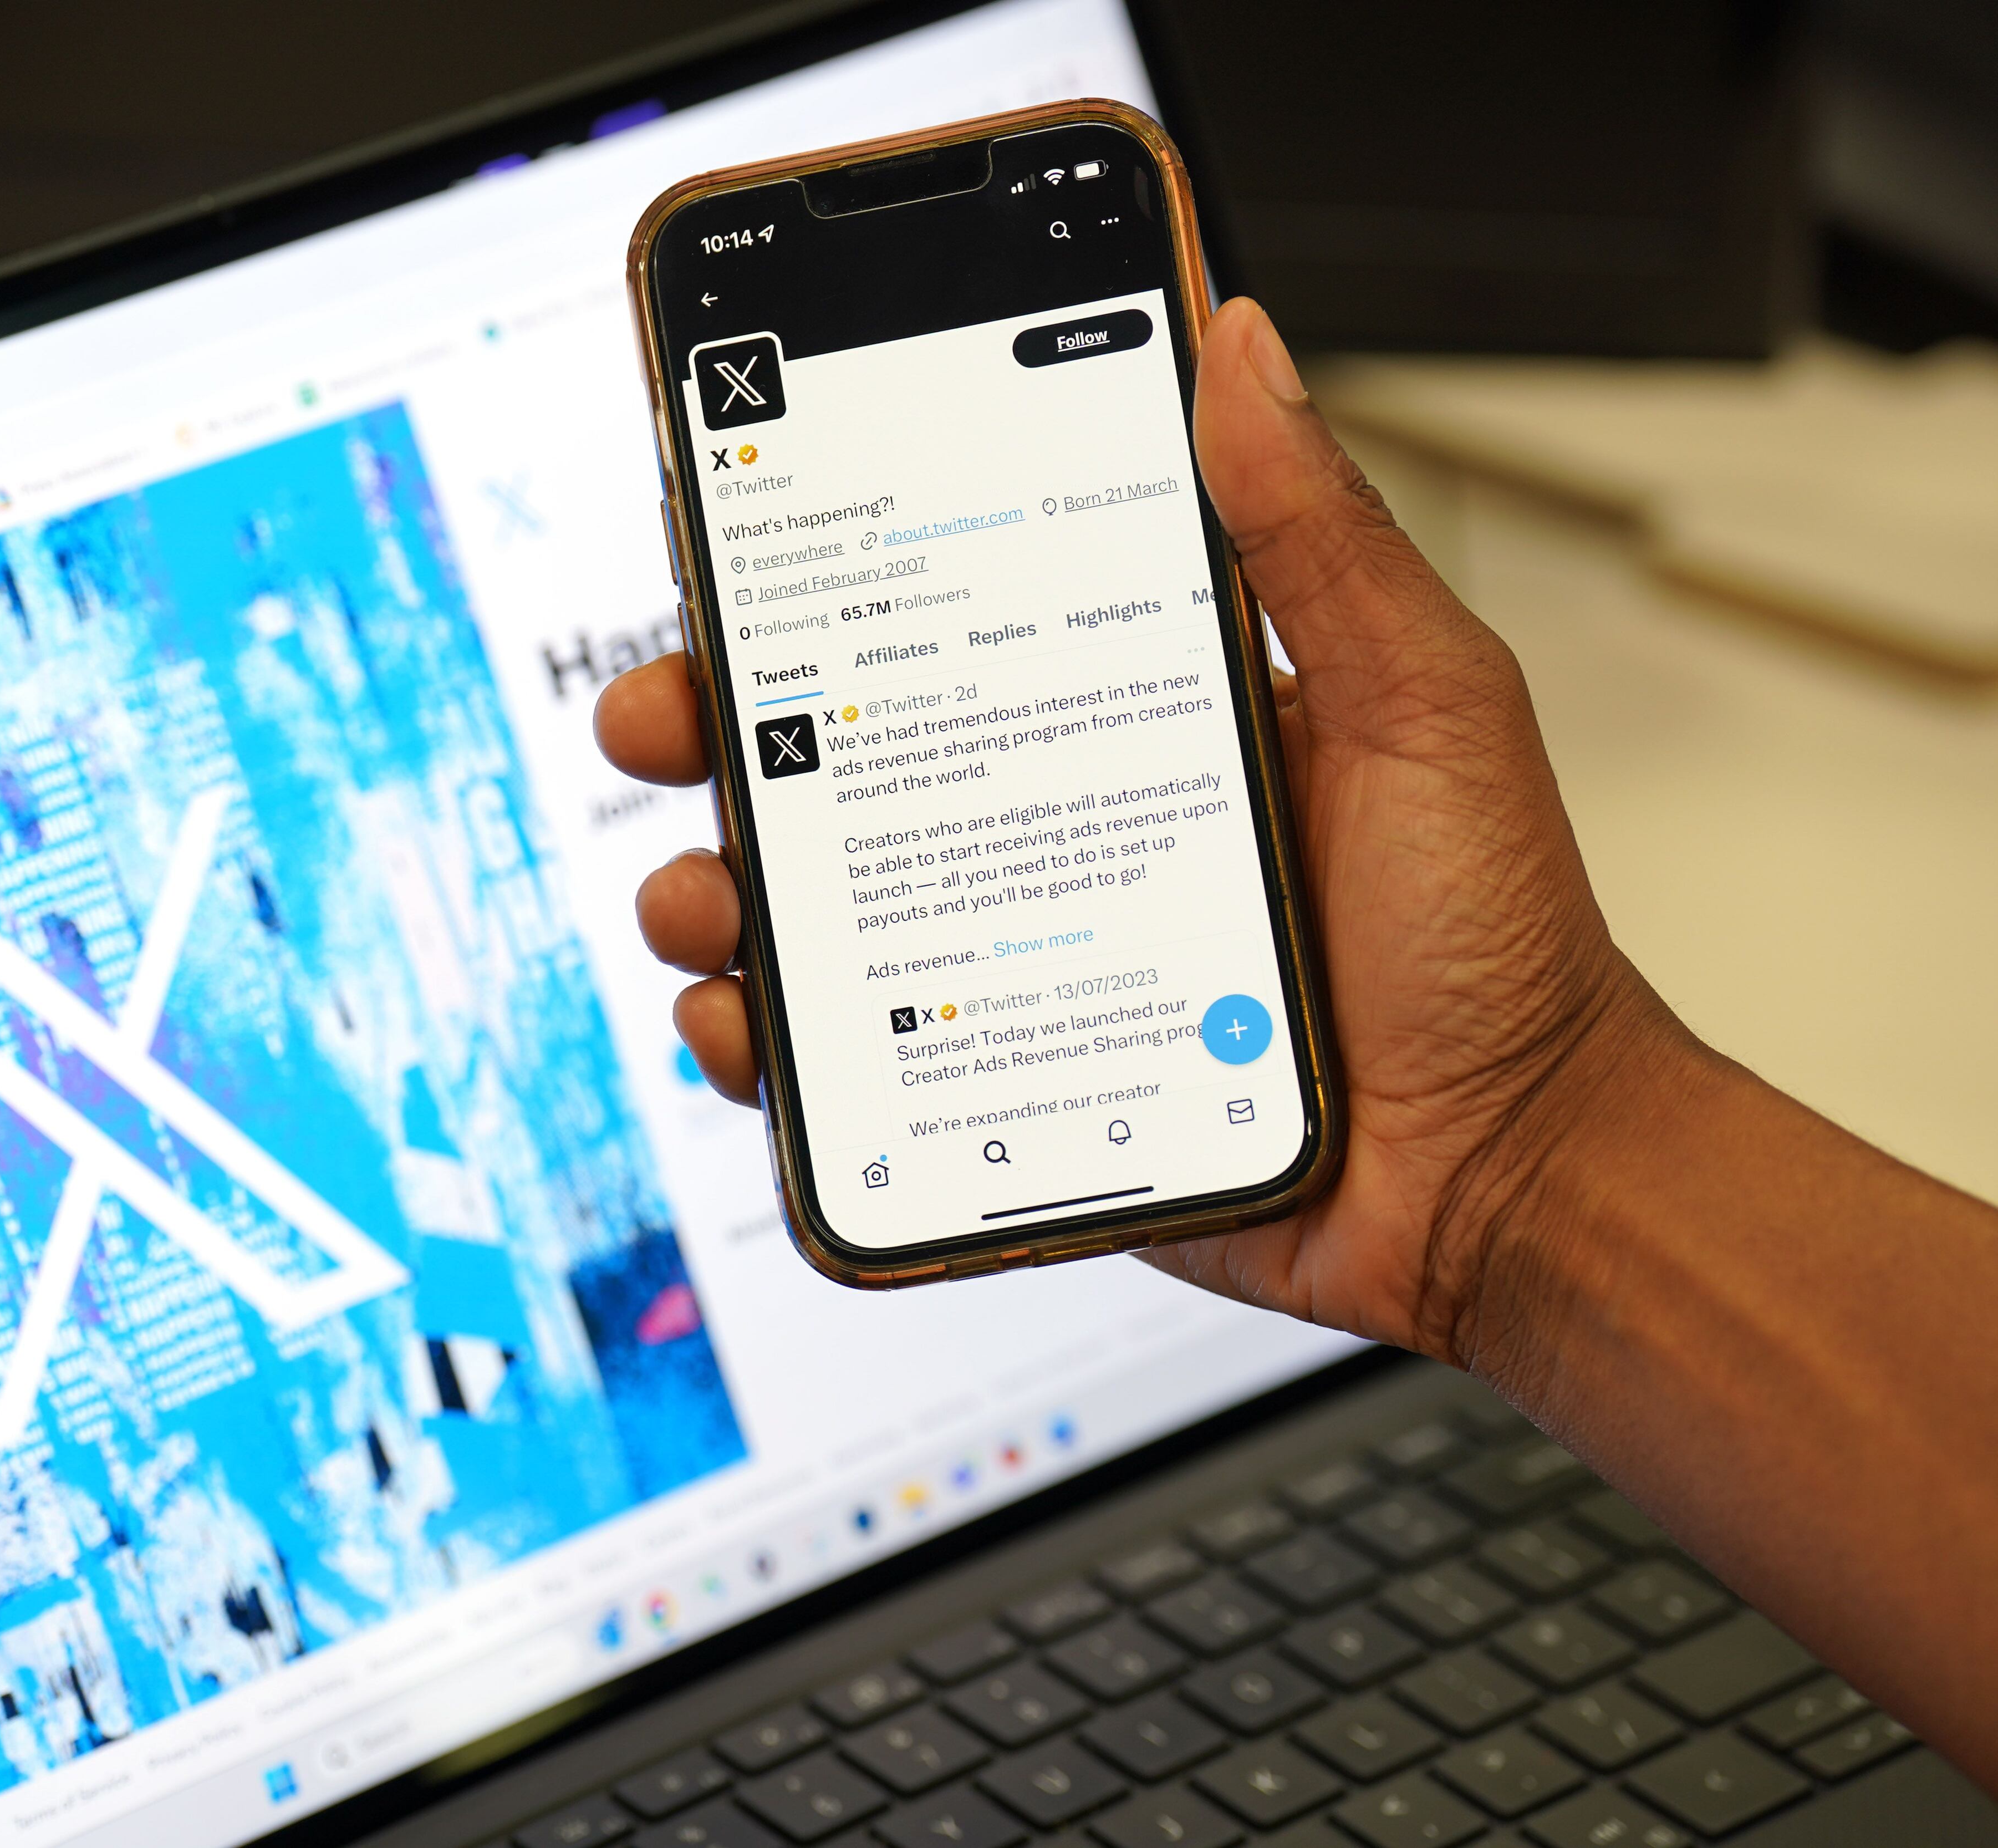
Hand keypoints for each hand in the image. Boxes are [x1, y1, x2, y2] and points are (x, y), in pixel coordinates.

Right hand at [593, 297, 1690, 1368]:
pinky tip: (755, 1033)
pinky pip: (852, 1071)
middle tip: (665, 723)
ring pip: (815, 916)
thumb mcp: (1424, 705)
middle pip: (839, 765)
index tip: (736, 554)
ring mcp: (1018, 964)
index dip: (820, 593)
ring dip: (717, 891)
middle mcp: (1053, 832)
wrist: (1508, 1176)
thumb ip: (1320, 539)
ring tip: (706, 898)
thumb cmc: (1492, 944)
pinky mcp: (1006, 1088)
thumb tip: (1242, 348)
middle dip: (715, 734)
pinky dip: (769, 1053)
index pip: (943, 629)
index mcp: (1129, 720)